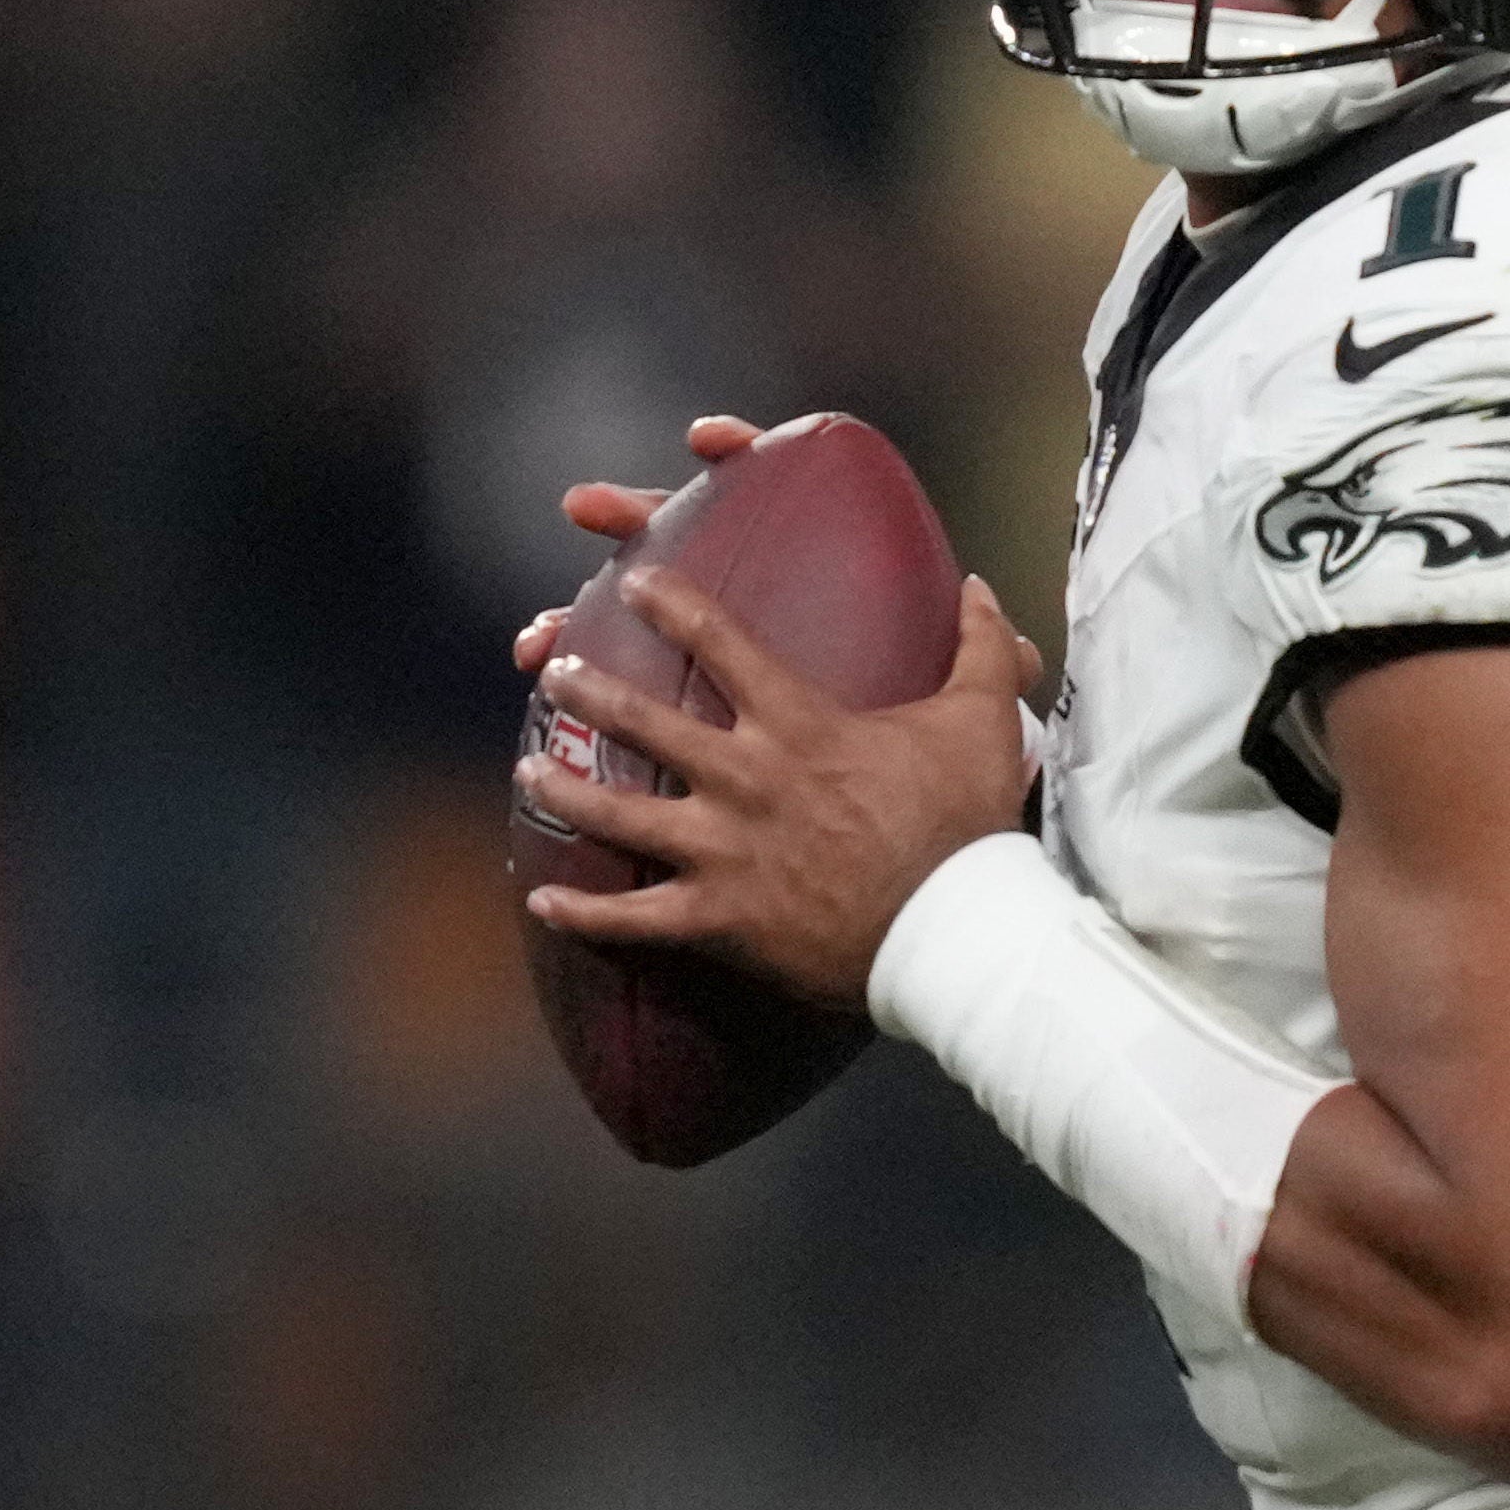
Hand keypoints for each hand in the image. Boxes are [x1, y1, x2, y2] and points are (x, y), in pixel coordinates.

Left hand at [515, 561, 1049, 1011]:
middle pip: (645, 723)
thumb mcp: (982, 719)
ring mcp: (724, 852)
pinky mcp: (718, 919)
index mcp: (798, 725)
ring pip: (620, 817)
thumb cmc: (964, 826)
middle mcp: (745, 780)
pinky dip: (585, 914)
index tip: (635, 577)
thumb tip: (982, 586)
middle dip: (591, 689)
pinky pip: (635, 920)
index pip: (721, 643)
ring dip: (567, 789)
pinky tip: (541, 900)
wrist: (951, 932)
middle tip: (555, 666)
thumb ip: (979, 646)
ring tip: (527, 767)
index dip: (672, 604)